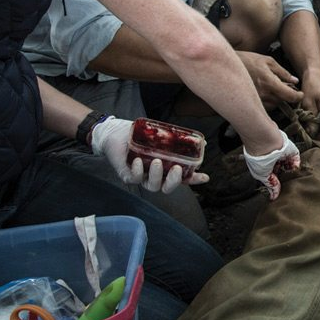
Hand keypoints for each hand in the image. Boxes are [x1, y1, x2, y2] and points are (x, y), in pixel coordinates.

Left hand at [90, 116, 208, 192]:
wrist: (115, 132)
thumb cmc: (139, 135)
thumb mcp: (161, 135)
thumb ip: (179, 140)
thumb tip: (202, 142)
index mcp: (166, 167)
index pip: (182, 178)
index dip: (194, 179)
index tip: (204, 177)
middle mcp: (155, 175)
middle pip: (167, 187)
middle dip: (174, 182)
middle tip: (177, 169)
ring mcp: (142, 176)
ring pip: (153, 186)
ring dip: (157, 176)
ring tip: (156, 161)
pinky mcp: (127, 175)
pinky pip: (135, 179)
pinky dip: (138, 172)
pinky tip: (138, 161)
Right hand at [238, 51, 302, 107]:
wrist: (225, 65)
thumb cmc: (246, 60)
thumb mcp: (267, 61)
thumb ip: (283, 72)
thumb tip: (294, 80)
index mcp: (269, 82)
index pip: (289, 96)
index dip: (298, 97)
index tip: (300, 95)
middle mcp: (262, 94)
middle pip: (282, 102)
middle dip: (286, 96)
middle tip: (284, 87)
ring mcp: (255, 100)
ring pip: (273, 105)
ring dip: (276, 99)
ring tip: (271, 88)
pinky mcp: (248, 103)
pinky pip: (263, 107)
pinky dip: (267, 101)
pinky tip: (264, 92)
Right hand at [243, 130, 300, 200]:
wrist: (264, 140)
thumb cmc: (258, 157)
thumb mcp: (262, 175)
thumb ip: (271, 184)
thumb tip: (274, 196)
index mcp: (266, 166)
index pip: (273, 177)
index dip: (277, 184)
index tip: (281, 193)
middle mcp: (274, 161)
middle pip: (283, 172)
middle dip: (286, 179)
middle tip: (289, 188)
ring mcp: (283, 155)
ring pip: (290, 167)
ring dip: (292, 173)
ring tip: (294, 181)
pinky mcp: (291, 151)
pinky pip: (296, 160)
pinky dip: (297, 166)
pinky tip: (296, 171)